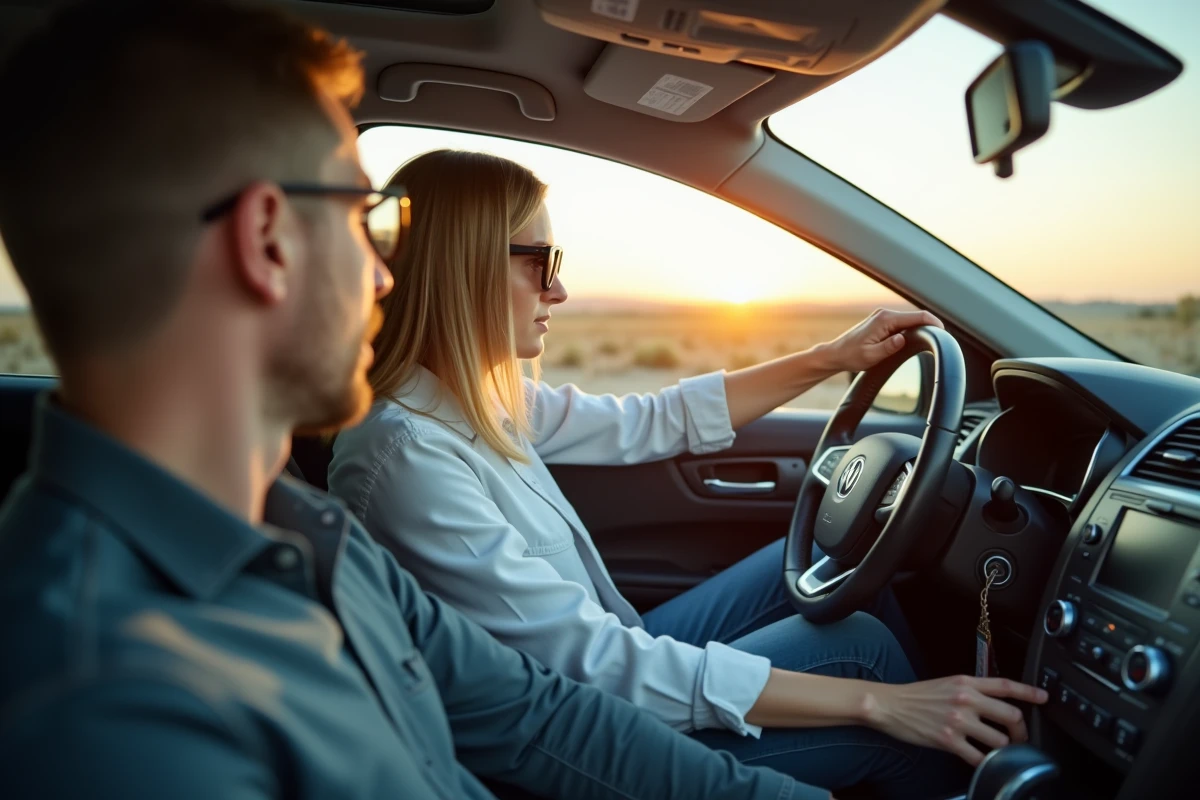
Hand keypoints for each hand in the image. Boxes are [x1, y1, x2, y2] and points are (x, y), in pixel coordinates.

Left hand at [823, 309, 943, 372]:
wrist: (836, 354)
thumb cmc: (851, 356)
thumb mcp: (870, 356)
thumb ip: (888, 347)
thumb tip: (903, 338)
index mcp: (884, 320)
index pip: (917, 317)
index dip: (933, 323)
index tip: (944, 332)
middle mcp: (885, 314)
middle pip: (916, 317)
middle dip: (930, 326)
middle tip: (942, 339)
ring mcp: (884, 317)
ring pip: (910, 320)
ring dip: (922, 328)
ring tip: (933, 339)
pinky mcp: (883, 323)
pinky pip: (903, 324)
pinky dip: (913, 329)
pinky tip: (918, 338)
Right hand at [864, 675, 1048, 765]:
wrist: (891, 705)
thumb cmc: (918, 695)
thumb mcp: (947, 683)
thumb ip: (972, 689)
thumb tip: (995, 700)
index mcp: (966, 683)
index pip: (1005, 685)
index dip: (1029, 692)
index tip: (1044, 698)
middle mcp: (965, 700)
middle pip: (1011, 716)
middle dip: (1021, 731)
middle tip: (1020, 738)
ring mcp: (958, 721)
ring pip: (999, 740)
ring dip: (1003, 749)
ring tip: (999, 751)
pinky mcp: (949, 741)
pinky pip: (978, 757)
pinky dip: (984, 763)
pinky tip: (981, 761)